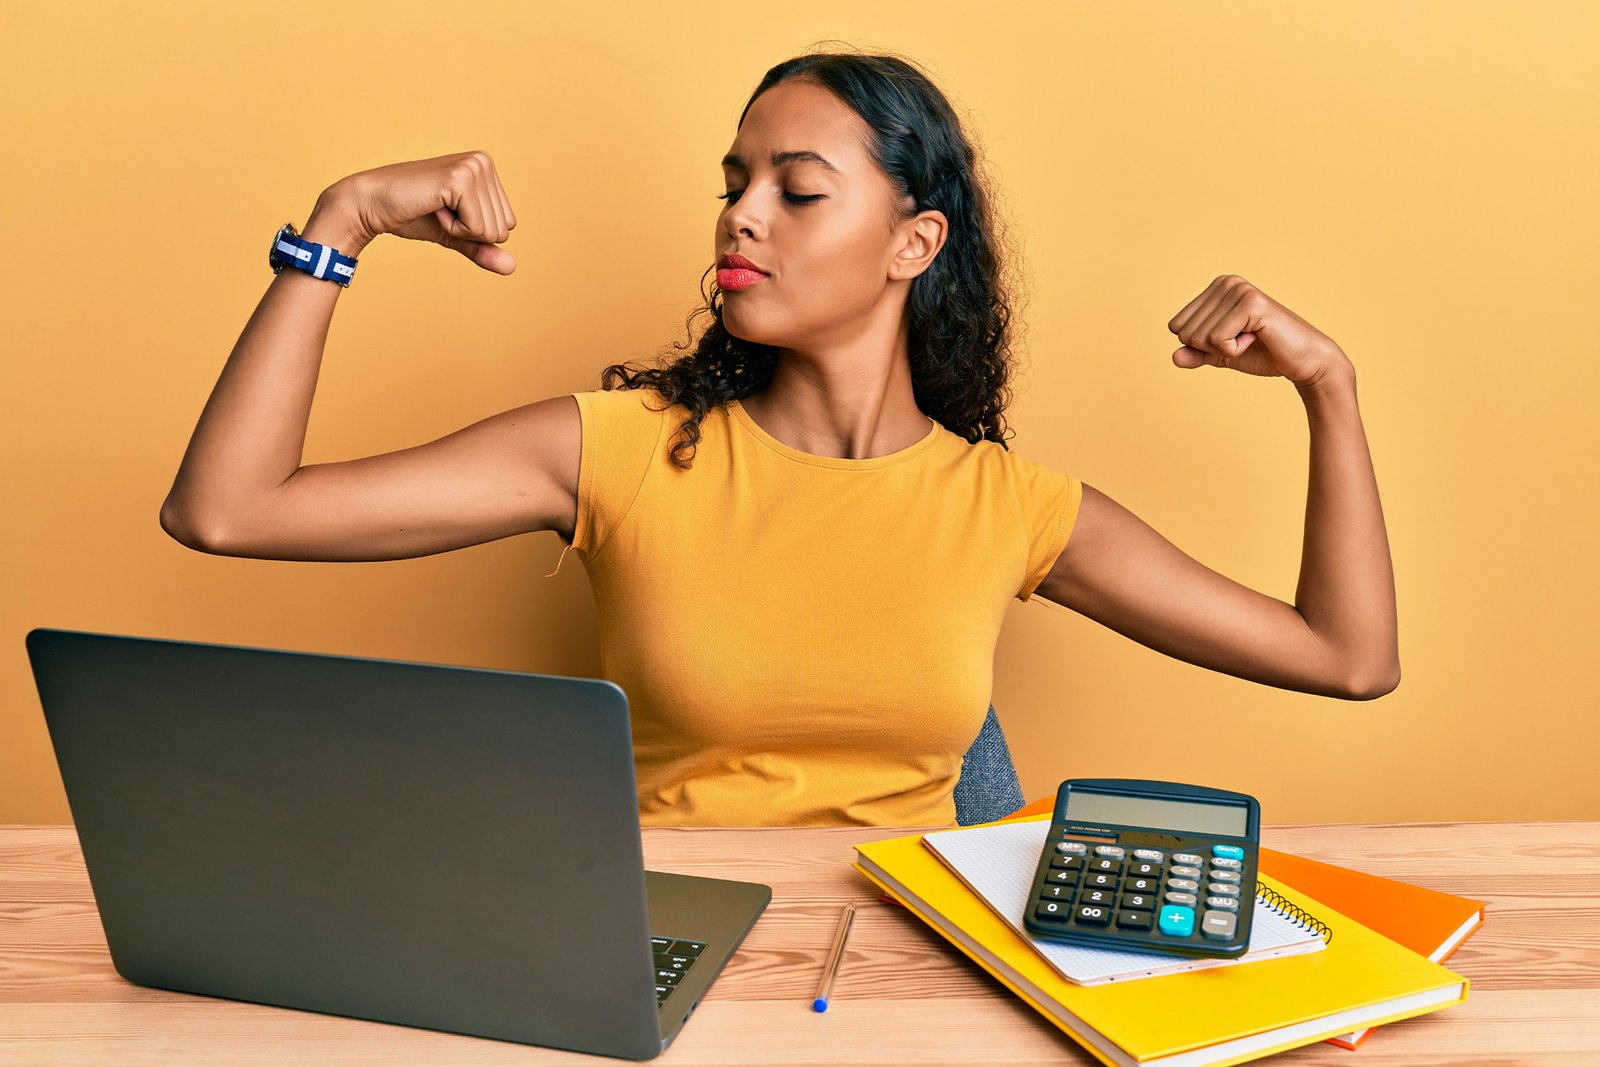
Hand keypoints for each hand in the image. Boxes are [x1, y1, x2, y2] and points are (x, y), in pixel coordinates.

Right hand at [315, 150, 517, 274]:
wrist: (372, 205)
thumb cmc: (412, 215)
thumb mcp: (456, 234)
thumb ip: (482, 248)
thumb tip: (512, 268)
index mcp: (486, 168)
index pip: (507, 224)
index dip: (475, 231)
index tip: (447, 212)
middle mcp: (483, 161)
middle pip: (503, 228)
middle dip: (469, 232)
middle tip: (439, 211)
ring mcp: (473, 167)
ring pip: (492, 231)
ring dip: (460, 230)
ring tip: (435, 207)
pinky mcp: (460, 179)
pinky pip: (477, 228)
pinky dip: (453, 228)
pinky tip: (432, 207)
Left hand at [1167, 275, 1346, 386]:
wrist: (1302, 361)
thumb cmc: (1264, 354)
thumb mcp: (1221, 355)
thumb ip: (1197, 354)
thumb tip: (1173, 357)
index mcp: (1215, 288)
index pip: (1177, 326)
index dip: (1201, 345)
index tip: (1231, 339)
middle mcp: (1225, 282)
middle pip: (1185, 332)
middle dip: (1211, 348)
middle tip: (1243, 340)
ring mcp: (1239, 290)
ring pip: (1200, 337)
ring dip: (1225, 349)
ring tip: (1252, 338)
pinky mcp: (1251, 303)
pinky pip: (1218, 340)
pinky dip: (1234, 350)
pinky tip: (1257, 338)